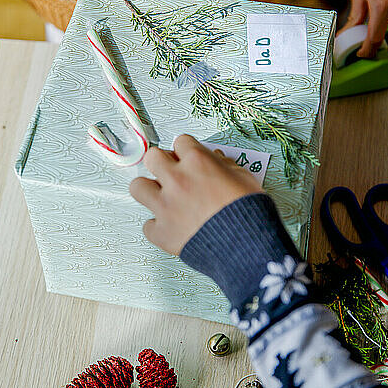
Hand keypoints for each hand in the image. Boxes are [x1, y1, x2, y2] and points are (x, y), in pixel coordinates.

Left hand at [129, 135, 261, 254]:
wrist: (248, 246)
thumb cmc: (250, 212)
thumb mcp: (245, 178)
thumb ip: (226, 166)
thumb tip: (217, 160)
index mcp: (198, 162)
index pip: (180, 142)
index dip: (186, 151)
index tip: (188, 159)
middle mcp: (177, 180)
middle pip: (152, 157)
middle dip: (162, 163)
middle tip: (171, 174)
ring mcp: (166, 206)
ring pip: (137, 186)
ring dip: (149, 190)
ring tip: (162, 198)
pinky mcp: (162, 232)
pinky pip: (148, 226)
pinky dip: (159, 227)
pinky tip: (172, 228)